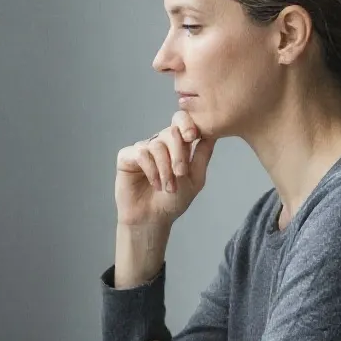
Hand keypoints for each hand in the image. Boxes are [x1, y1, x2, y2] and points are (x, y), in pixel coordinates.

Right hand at [115, 111, 215, 228]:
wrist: (152, 219)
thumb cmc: (172, 201)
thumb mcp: (195, 179)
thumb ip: (202, 155)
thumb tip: (213, 133)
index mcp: (176, 145)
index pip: (181, 121)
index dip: (187, 123)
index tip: (192, 136)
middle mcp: (159, 143)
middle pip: (171, 132)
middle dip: (178, 153)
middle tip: (180, 173)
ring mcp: (143, 148)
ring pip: (157, 145)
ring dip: (165, 168)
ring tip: (168, 187)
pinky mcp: (127, 157)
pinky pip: (141, 153)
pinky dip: (151, 169)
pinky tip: (154, 184)